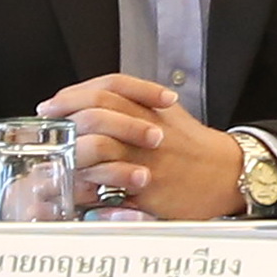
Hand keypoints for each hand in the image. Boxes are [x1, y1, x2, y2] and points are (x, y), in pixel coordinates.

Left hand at [34, 75, 244, 217]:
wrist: (226, 173)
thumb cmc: (193, 147)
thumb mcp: (168, 115)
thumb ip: (136, 104)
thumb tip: (93, 103)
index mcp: (152, 107)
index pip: (107, 88)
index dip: (73, 95)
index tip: (51, 105)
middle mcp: (148, 128)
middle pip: (99, 113)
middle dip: (66, 121)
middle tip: (50, 131)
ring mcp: (147, 158)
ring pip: (100, 147)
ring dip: (74, 152)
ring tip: (59, 158)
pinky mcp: (149, 187)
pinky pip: (110, 183)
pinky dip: (89, 184)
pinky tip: (76, 185)